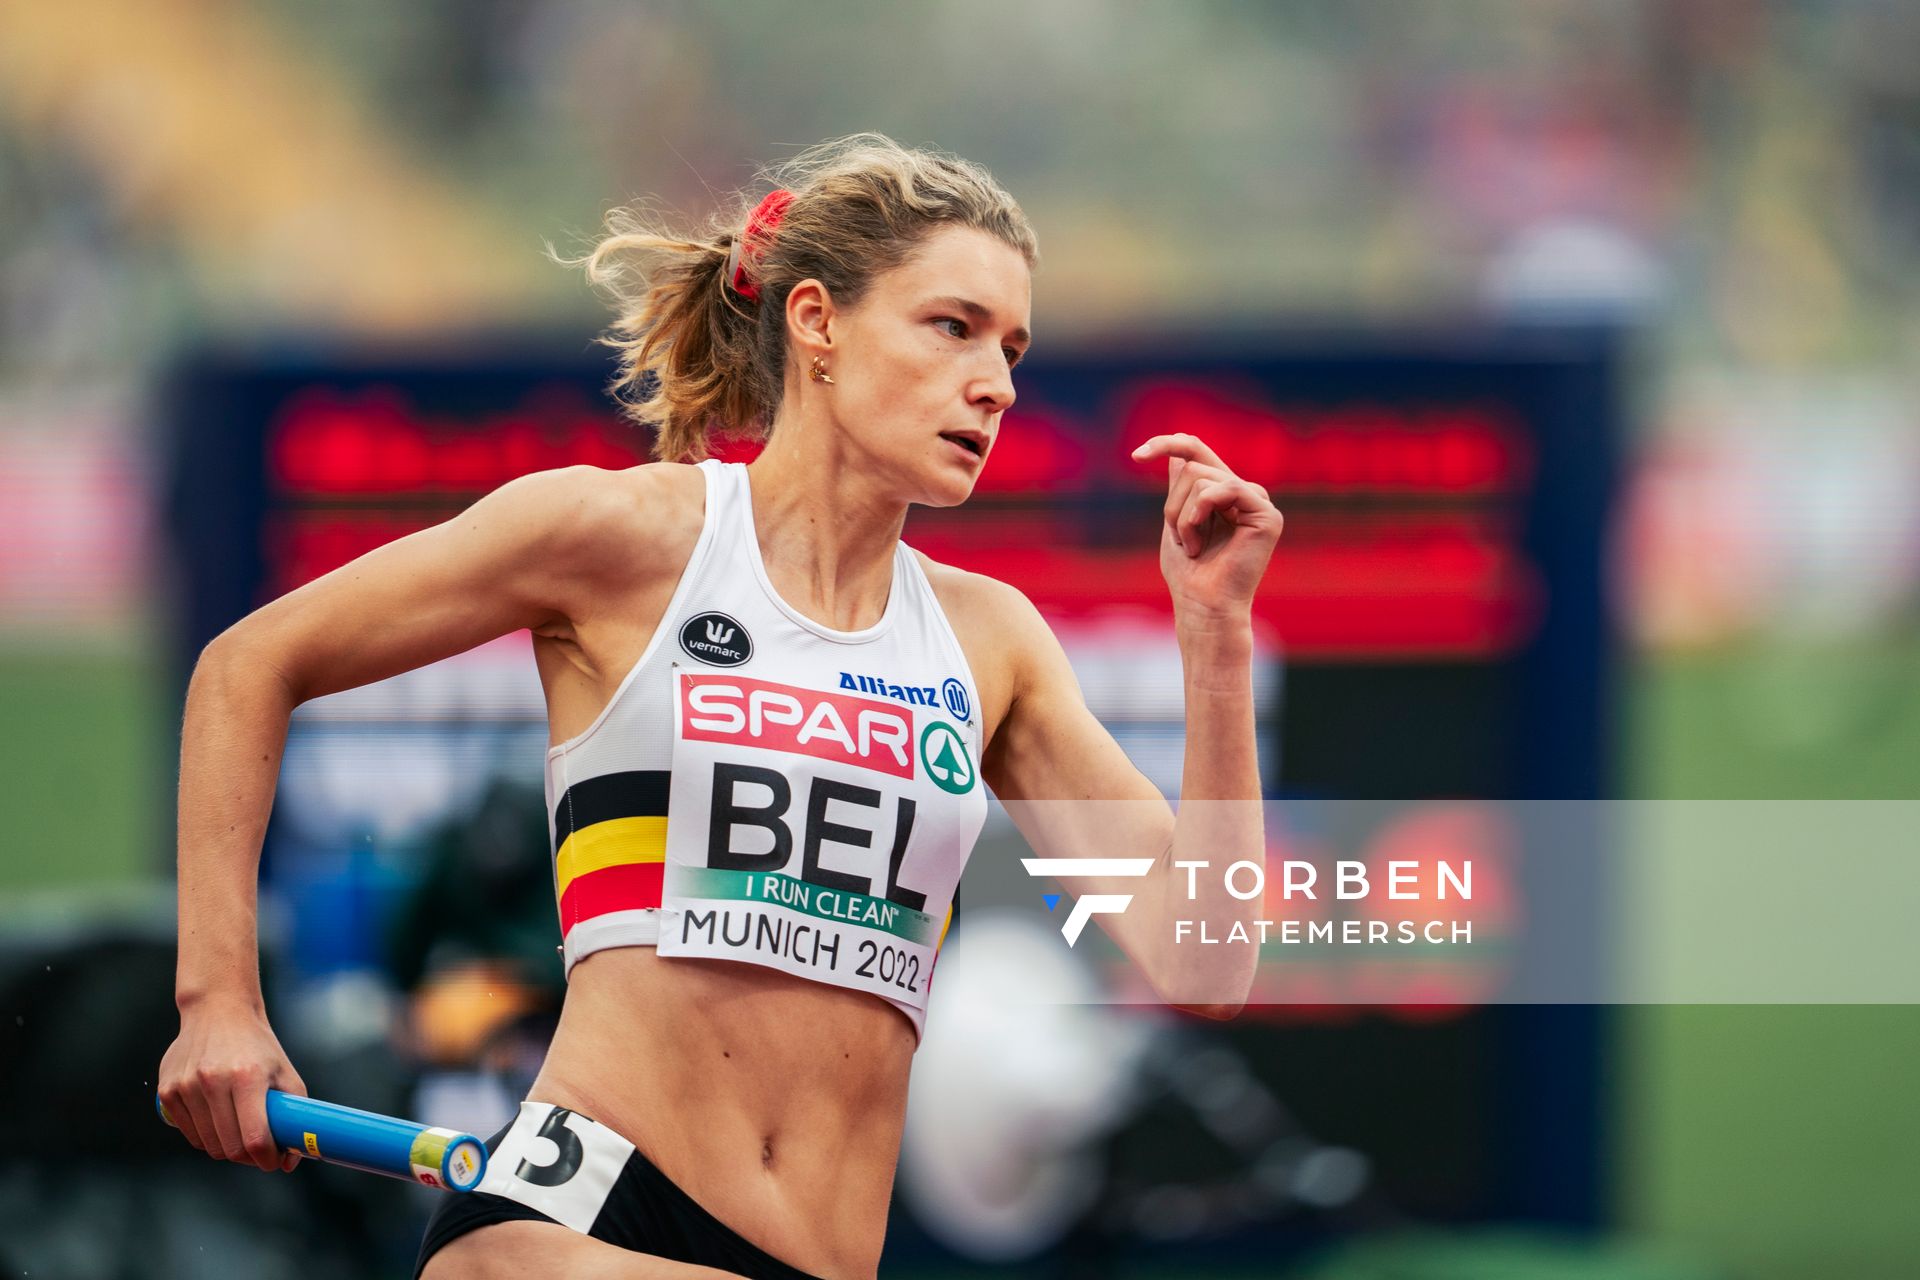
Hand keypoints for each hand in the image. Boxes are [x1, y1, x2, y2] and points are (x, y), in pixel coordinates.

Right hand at [158, 995, 308, 1172]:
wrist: (218, 1011)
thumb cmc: (258, 1045)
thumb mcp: (285, 1071)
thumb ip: (294, 1114)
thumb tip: (290, 1161)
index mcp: (247, 1076)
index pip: (255, 1138)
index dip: (266, 1159)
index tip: (274, 1162)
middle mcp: (213, 1080)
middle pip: (230, 1147)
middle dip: (248, 1157)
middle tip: (259, 1150)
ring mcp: (186, 1086)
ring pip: (208, 1144)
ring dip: (226, 1148)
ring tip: (240, 1131)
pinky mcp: (167, 1092)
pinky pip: (190, 1134)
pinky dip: (206, 1136)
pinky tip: (219, 1120)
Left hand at [1131, 434, 1282, 623]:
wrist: (1202, 608)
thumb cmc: (1188, 575)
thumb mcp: (1176, 521)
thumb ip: (1181, 488)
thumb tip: (1179, 454)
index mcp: (1224, 493)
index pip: (1196, 451)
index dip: (1166, 444)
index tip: (1136, 456)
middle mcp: (1244, 493)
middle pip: (1193, 467)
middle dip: (1172, 505)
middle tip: (1180, 539)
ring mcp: (1258, 503)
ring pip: (1202, 479)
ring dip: (1182, 517)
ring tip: (1193, 548)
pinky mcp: (1268, 515)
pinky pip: (1226, 488)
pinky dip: (1200, 514)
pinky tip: (1201, 542)